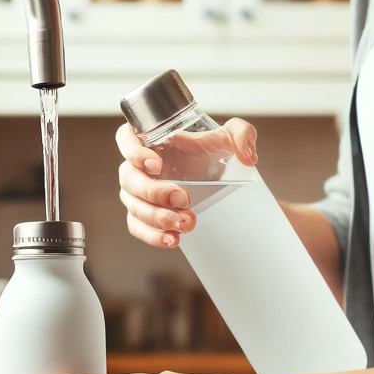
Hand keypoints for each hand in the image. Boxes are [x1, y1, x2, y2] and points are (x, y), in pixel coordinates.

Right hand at [116, 118, 257, 248]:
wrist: (215, 181)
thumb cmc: (213, 154)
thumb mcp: (231, 137)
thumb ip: (241, 134)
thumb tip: (246, 156)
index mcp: (150, 140)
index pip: (126, 139)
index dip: (133, 151)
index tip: (156, 164)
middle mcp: (138, 166)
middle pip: (129, 178)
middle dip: (154, 192)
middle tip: (183, 199)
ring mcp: (138, 193)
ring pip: (133, 206)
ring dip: (156, 217)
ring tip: (184, 223)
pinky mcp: (143, 216)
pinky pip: (137, 227)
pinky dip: (152, 236)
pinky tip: (173, 239)